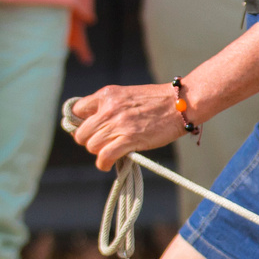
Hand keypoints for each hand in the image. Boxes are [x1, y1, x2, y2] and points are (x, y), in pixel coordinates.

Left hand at [66, 82, 187, 170]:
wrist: (181, 103)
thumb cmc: (158, 101)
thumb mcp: (127, 95)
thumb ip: (109, 106)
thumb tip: (94, 124)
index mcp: (107, 94)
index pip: (76, 110)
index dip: (80, 123)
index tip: (90, 129)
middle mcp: (108, 108)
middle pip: (81, 133)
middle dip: (89, 141)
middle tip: (103, 143)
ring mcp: (118, 124)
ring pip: (91, 146)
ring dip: (99, 152)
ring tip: (110, 152)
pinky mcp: (129, 139)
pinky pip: (104, 156)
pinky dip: (103, 163)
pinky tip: (107, 163)